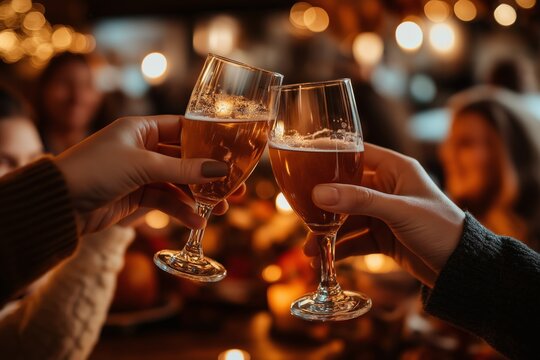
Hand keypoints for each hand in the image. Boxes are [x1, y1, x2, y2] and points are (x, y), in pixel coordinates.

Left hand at [54, 115, 231, 233]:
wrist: (59, 203)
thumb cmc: (95, 169)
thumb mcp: (143, 165)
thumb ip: (183, 168)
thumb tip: (219, 170)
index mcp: (141, 129)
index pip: (183, 129)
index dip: (207, 140)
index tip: (231, 152)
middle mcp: (143, 148)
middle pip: (185, 159)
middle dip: (209, 174)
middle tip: (235, 186)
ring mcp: (140, 173)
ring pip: (178, 183)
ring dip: (198, 196)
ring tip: (220, 209)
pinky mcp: (136, 196)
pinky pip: (165, 201)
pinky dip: (180, 211)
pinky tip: (196, 222)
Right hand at [304, 143, 464, 286]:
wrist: (463, 268)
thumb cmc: (440, 228)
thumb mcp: (399, 211)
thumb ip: (360, 201)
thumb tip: (319, 193)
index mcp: (396, 169)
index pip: (357, 154)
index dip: (331, 158)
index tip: (304, 164)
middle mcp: (387, 187)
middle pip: (345, 190)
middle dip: (324, 206)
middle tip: (302, 218)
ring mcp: (384, 213)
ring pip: (347, 218)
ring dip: (329, 232)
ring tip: (311, 249)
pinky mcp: (383, 236)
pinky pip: (355, 238)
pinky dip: (341, 247)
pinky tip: (326, 257)